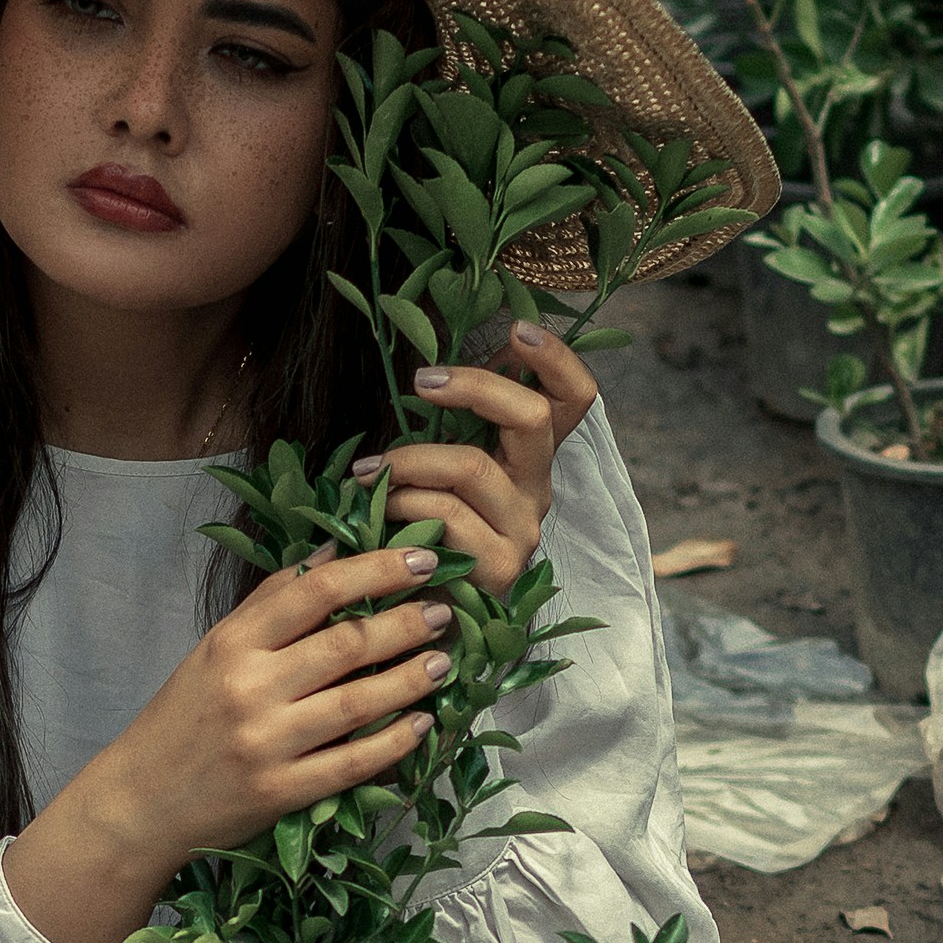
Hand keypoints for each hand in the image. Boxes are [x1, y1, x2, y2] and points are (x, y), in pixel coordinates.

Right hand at [5, 542, 453, 942]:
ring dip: (410, 679)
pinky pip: (352, 763)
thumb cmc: (183, 718)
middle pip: (347, 643)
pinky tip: (420, 724)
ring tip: (441, 662)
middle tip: (443, 612)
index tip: (421, 560)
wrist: (142, 800)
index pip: (316, 590)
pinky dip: (393, 742)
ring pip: (358, 702)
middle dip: (407, 623)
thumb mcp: (214, 650)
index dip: (377, 570)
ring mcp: (267, 743)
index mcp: (233, 643)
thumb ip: (270, 604)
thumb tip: (334, 553)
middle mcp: (250, 688)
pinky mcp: (281, 792)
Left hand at [359, 321, 600, 589]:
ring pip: (472, 468)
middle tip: (418, 382)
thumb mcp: (434, 463)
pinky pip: (447, 517)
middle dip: (472, 387)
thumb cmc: (417, 530)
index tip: (519, 328)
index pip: (575, 399)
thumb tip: (437, 368)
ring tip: (366, 470)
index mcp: (530, 459)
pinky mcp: (499, 570)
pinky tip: (377, 514)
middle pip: (532, 417)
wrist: (412, 614)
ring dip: (408, 461)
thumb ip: (448, 423)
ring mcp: (523, 532)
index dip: (558, 359)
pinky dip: (402, 505)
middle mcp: (538, 491)